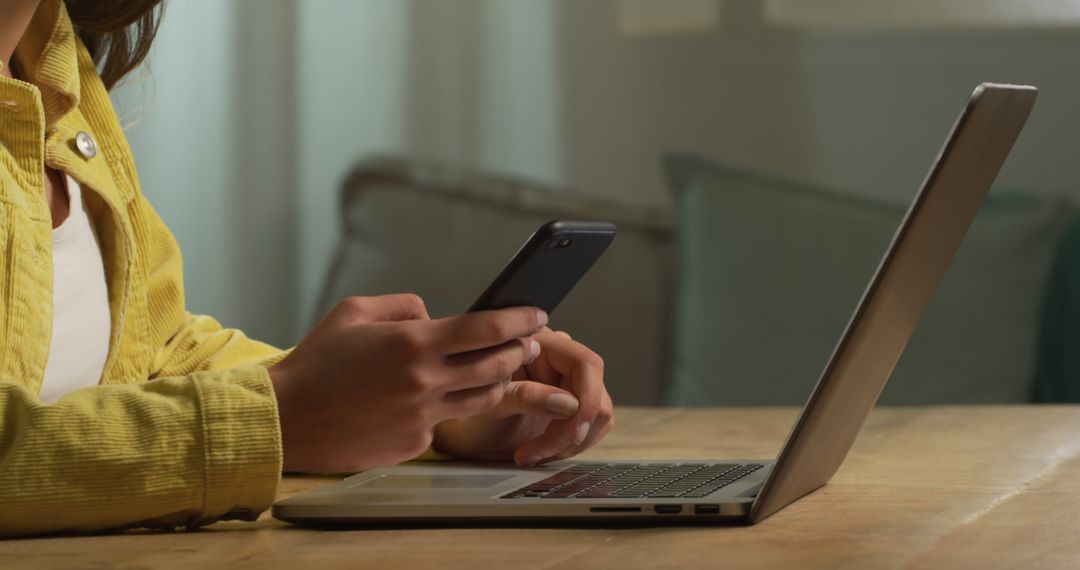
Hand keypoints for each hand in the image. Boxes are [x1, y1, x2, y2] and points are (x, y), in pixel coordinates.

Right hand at [268, 294, 546, 472]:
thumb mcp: (355, 312)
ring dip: (498, 380)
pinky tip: (439, 399)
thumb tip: (434, 315)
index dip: (520, 319)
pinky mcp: (415, 444)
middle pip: (497, 364)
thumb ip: (404, 306)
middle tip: (527, 340)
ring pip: (484, 398)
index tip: (538, 313)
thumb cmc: (317, 362)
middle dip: (520, 349)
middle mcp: (424, 381)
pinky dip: (449, 407)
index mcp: (412, 342)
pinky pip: (447, 422)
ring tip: (498, 367)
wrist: (286, 419)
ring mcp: (422, 417)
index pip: (486, 328)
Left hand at [432, 328, 613, 466]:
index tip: (571, 429)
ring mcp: (568, 382)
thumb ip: (525, 397)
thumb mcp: (487, 403)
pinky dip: (571, 446)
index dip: (585, 398)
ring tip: (534, 454)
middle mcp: (559, 358)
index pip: (584, 362)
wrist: (459, 429)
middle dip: (574, 429)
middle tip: (543, 452)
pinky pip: (590, 426)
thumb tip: (568, 403)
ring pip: (598, 413)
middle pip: (595, 391)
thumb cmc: (466, 408)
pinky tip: (542, 452)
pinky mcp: (572, 405)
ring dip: (571, 442)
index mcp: (538, 343)